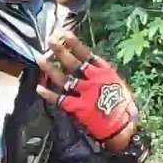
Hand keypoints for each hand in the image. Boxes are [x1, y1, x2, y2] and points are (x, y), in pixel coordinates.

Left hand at [38, 31, 139, 148]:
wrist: (124, 128)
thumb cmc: (124, 107)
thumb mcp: (118, 85)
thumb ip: (103, 75)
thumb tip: (91, 64)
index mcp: (105, 73)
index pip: (87, 54)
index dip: (74, 44)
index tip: (63, 33)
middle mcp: (93, 81)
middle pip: (73, 63)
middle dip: (60, 51)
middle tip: (49, 40)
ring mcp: (84, 94)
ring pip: (63, 79)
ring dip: (51, 69)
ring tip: (40, 59)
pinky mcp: (77, 108)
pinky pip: (60, 99)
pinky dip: (49, 94)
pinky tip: (39, 88)